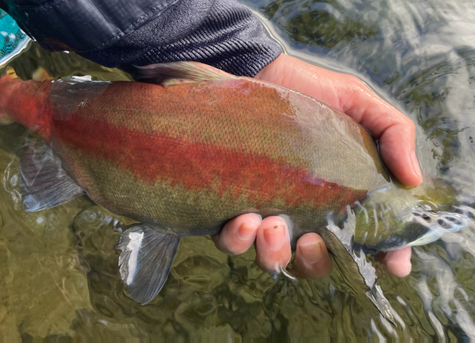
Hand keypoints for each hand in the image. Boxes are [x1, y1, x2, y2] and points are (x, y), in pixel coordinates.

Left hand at [213, 53, 420, 278]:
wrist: (258, 71)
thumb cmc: (310, 89)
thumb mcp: (358, 103)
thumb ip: (393, 133)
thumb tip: (413, 179)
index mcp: (339, 195)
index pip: (366, 236)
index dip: (386, 256)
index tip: (394, 265)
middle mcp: (303, 210)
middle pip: (315, 260)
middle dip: (314, 260)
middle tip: (309, 239)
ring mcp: (267, 210)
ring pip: (272, 257)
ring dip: (273, 253)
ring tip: (269, 224)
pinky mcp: (231, 205)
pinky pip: (230, 241)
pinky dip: (237, 240)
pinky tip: (243, 219)